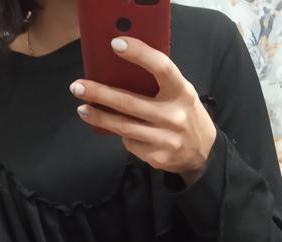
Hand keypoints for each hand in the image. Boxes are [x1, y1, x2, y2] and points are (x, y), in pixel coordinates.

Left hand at [69, 36, 216, 186]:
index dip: (139, 54)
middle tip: (78, 87)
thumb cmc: (186, 116)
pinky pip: (130, 143)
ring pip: (124, 127)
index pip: (161, 68)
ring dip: (100, 118)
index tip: (116, 44)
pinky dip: (122, 135)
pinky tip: (119, 130)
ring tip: (83, 109)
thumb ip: (159, 84)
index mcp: (182, 92)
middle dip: (100, 94)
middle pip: (130, 103)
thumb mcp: (182, 94)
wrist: (203, 154)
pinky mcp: (157, 157)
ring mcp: (166, 139)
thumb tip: (119, 74)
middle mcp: (174, 115)